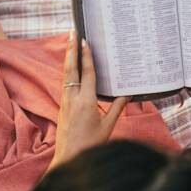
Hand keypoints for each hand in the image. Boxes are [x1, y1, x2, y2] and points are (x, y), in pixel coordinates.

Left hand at [52, 34, 129, 166]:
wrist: (68, 158)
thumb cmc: (90, 144)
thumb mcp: (108, 126)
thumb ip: (117, 108)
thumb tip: (128, 94)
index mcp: (86, 101)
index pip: (87, 73)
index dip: (86, 56)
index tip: (85, 41)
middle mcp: (73, 98)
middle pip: (71, 68)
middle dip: (71, 49)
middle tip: (72, 32)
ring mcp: (65, 102)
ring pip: (66, 75)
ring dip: (69, 58)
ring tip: (71, 44)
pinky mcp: (62, 107)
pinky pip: (66, 84)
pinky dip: (69, 71)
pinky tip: (71, 68)